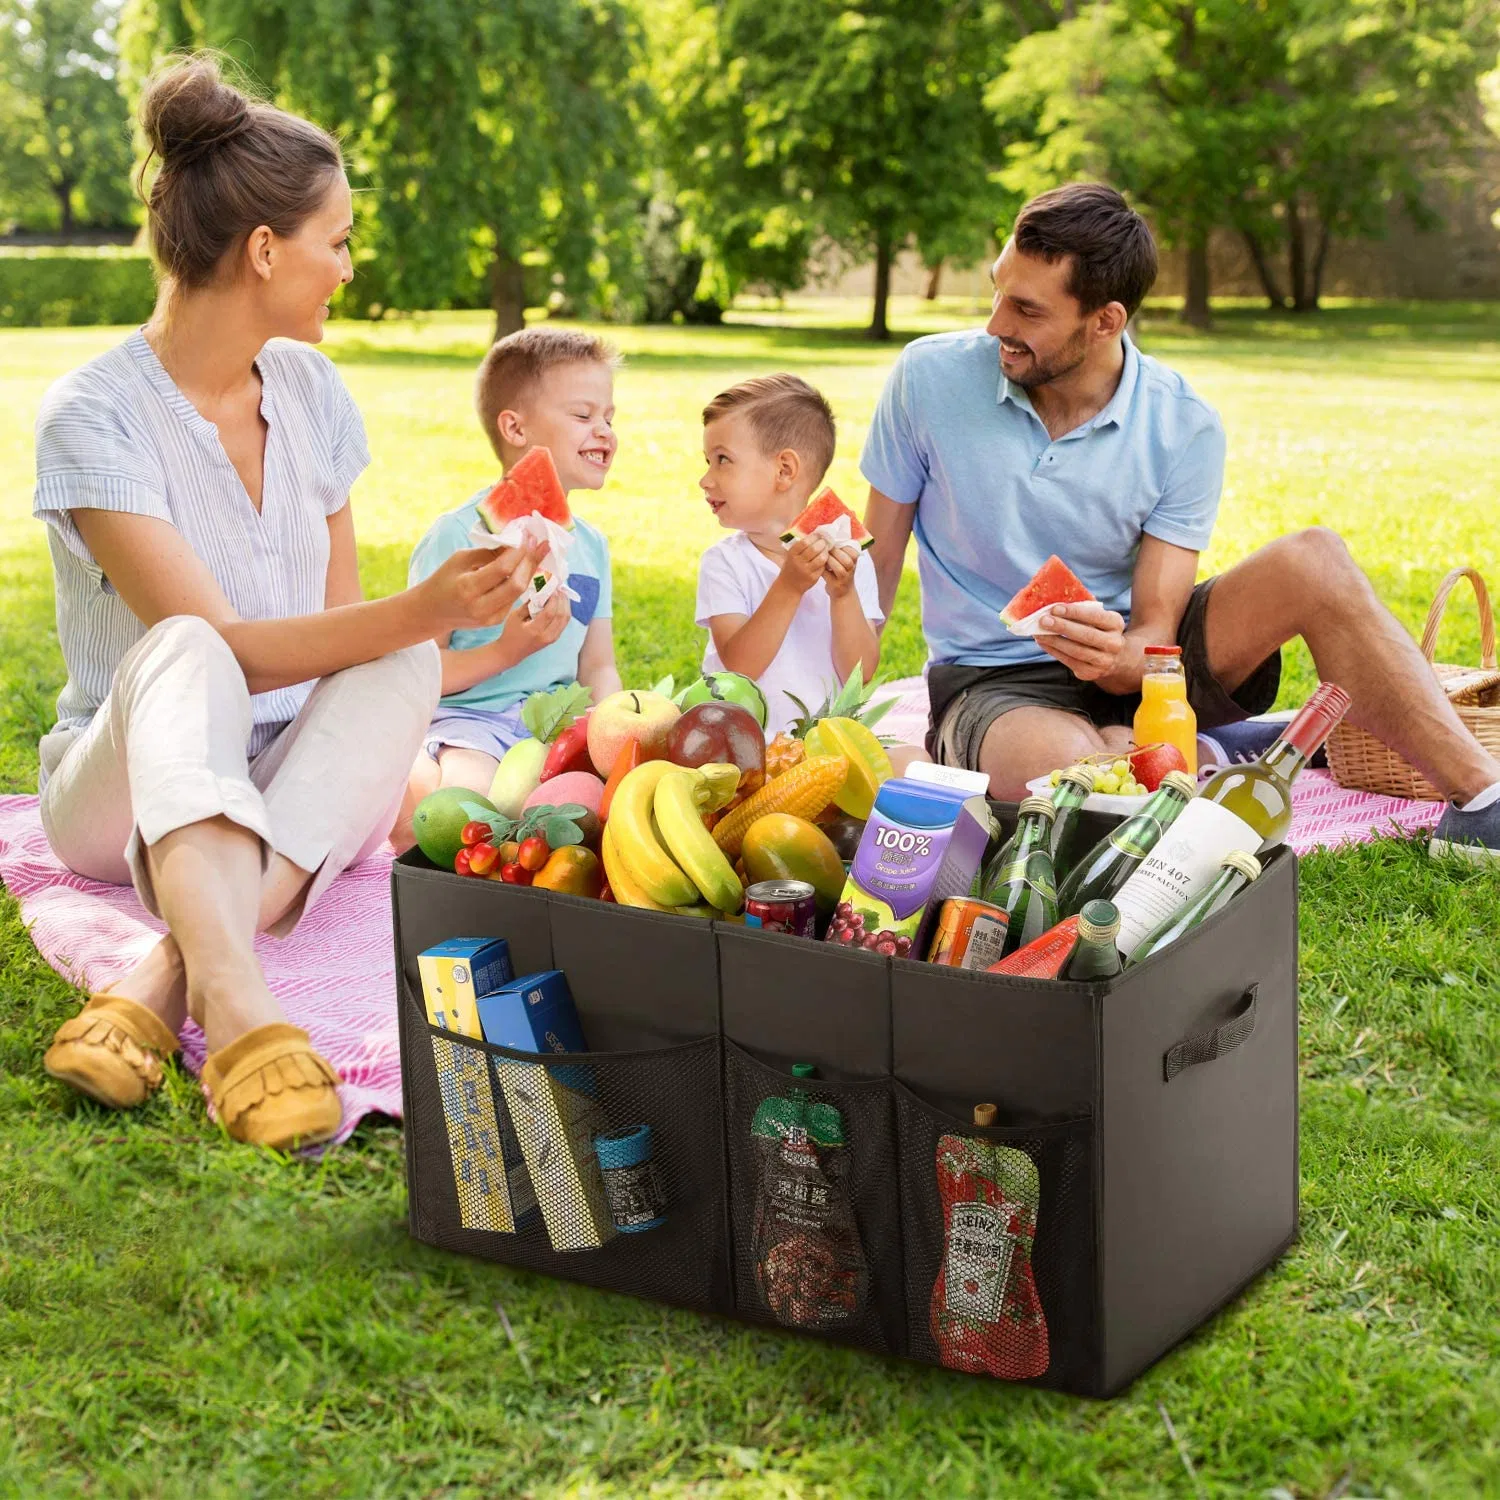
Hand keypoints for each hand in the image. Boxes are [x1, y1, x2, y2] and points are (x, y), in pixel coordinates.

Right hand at [423, 545, 539, 632]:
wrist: (432, 612)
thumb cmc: (444, 580)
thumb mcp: (460, 559)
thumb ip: (487, 552)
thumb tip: (515, 542)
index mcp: (467, 587)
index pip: (502, 569)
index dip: (519, 552)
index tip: (528, 537)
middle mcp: (480, 606)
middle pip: (517, 584)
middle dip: (530, 562)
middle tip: (539, 544)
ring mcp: (489, 617)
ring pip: (519, 593)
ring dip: (530, 572)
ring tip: (537, 553)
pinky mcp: (495, 621)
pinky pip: (514, 599)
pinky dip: (521, 582)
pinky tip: (525, 569)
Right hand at [502, 587, 571, 658]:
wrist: (511, 652)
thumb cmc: (510, 632)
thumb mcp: (515, 616)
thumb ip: (528, 604)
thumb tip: (541, 590)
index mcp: (535, 631)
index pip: (550, 612)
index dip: (553, 599)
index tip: (552, 587)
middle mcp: (547, 636)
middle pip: (561, 615)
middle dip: (562, 599)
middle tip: (559, 588)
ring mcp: (552, 638)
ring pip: (565, 619)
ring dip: (566, 604)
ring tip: (561, 593)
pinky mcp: (555, 638)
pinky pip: (564, 623)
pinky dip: (565, 611)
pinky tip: (561, 603)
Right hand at [779, 535, 828, 595]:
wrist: (788, 586)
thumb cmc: (791, 567)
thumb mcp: (791, 556)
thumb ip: (801, 546)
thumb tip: (815, 534)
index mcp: (792, 554)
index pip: (805, 542)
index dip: (814, 537)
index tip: (819, 535)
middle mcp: (798, 562)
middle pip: (814, 549)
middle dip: (822, 543)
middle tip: (825, 542)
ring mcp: (806, 570)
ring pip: (821, 558)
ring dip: (826, 552)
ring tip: (826, 549)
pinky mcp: (813, 578)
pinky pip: (823, 567)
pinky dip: (826, 561)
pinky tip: (825, 559)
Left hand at [822, 544, 859, 599]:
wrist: (843, 592)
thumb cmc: (841, 572)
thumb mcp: (845, 560)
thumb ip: (840, 549)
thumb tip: (828, 535)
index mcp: (854, 561)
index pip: (853, 551)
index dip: (843, 546)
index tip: (833, 542)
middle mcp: (851, 570)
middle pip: (847, 560)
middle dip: (835, 552)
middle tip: (826, 548)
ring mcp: (844, 579)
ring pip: (839, 569)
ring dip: (830, 561)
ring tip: (822, 556)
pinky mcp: (836, 586)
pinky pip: (829, 577)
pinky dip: (823, 570)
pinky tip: (818, 565)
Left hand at [1035, 600, 1126, 682]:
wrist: (1114, 658)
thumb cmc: (1098, 630)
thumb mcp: (1099, 619)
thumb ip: (1083, 611)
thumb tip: (1055, 605)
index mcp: (1116, 624)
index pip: (1096, 616)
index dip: (1075, 613)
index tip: (1055, 608)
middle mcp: (1114, 643)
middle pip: (1087, 635)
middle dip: (1063, 627)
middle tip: (1043, 620)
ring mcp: (1104, 661)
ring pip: (1076, 651)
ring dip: (1054, 641)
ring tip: (1038, 633)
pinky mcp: (1091, 673)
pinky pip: (1069, 661)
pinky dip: (1053, 651)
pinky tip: (1043, 642)